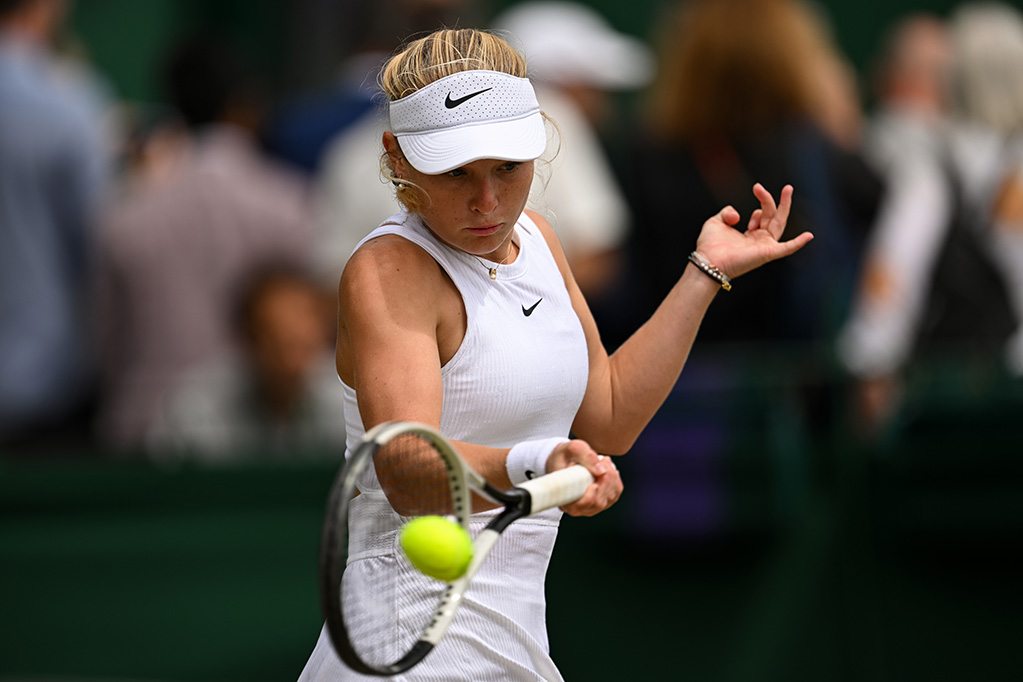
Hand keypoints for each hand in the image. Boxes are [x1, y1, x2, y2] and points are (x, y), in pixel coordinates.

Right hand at [546, 440, 621, 516]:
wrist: (565, 458)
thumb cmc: (565, 455)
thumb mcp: (573, 449)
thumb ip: (586, 457)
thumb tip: (602, 470)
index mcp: (563, 497)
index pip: (578, 507)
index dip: (589, 498)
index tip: (595, 485)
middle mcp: (576, 506)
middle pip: (597, 502)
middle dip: (606, 481)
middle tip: (604, 461)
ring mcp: (589, 506)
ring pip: (608, 499)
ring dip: (611, 479)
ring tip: (605, 461)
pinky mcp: (600, 500)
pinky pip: (614, 495)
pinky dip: (615, 482)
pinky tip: (610, 470)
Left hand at [695, 184, 812, 279]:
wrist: (707, 260)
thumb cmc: (709, 246)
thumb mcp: (716, 222)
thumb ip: (727, 212)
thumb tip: (738, 214)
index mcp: (750, 234)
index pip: (762, 215)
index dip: (758, 206)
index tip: (746, 204)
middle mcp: (759, 240)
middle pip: (772, 216)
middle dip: (770, 200)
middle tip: (761, 186)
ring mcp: (764, 247)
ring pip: (779, 224)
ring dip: (783, 206)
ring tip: (787, 189)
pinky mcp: (766, 254)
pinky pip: (786, 249)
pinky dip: (798, 243)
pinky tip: (809, 236)